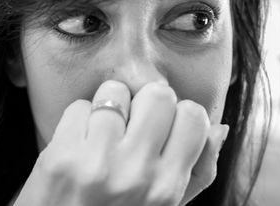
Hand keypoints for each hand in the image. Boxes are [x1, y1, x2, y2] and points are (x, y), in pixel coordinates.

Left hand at [13, 80, 228, 205]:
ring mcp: (97, 163)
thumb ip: (197, 172)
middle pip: (158, 94)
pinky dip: (79, 120)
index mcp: (167, 187)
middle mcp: (136, 173)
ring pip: (115, 92)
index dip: (177, 115)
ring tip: (102, 133)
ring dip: (108, 107)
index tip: (162, 127)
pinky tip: (78, 143)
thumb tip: (219, 128)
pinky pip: (79, 106)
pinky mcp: (61, 157)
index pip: (194, 116)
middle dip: (144, 103)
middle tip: (131, 125)